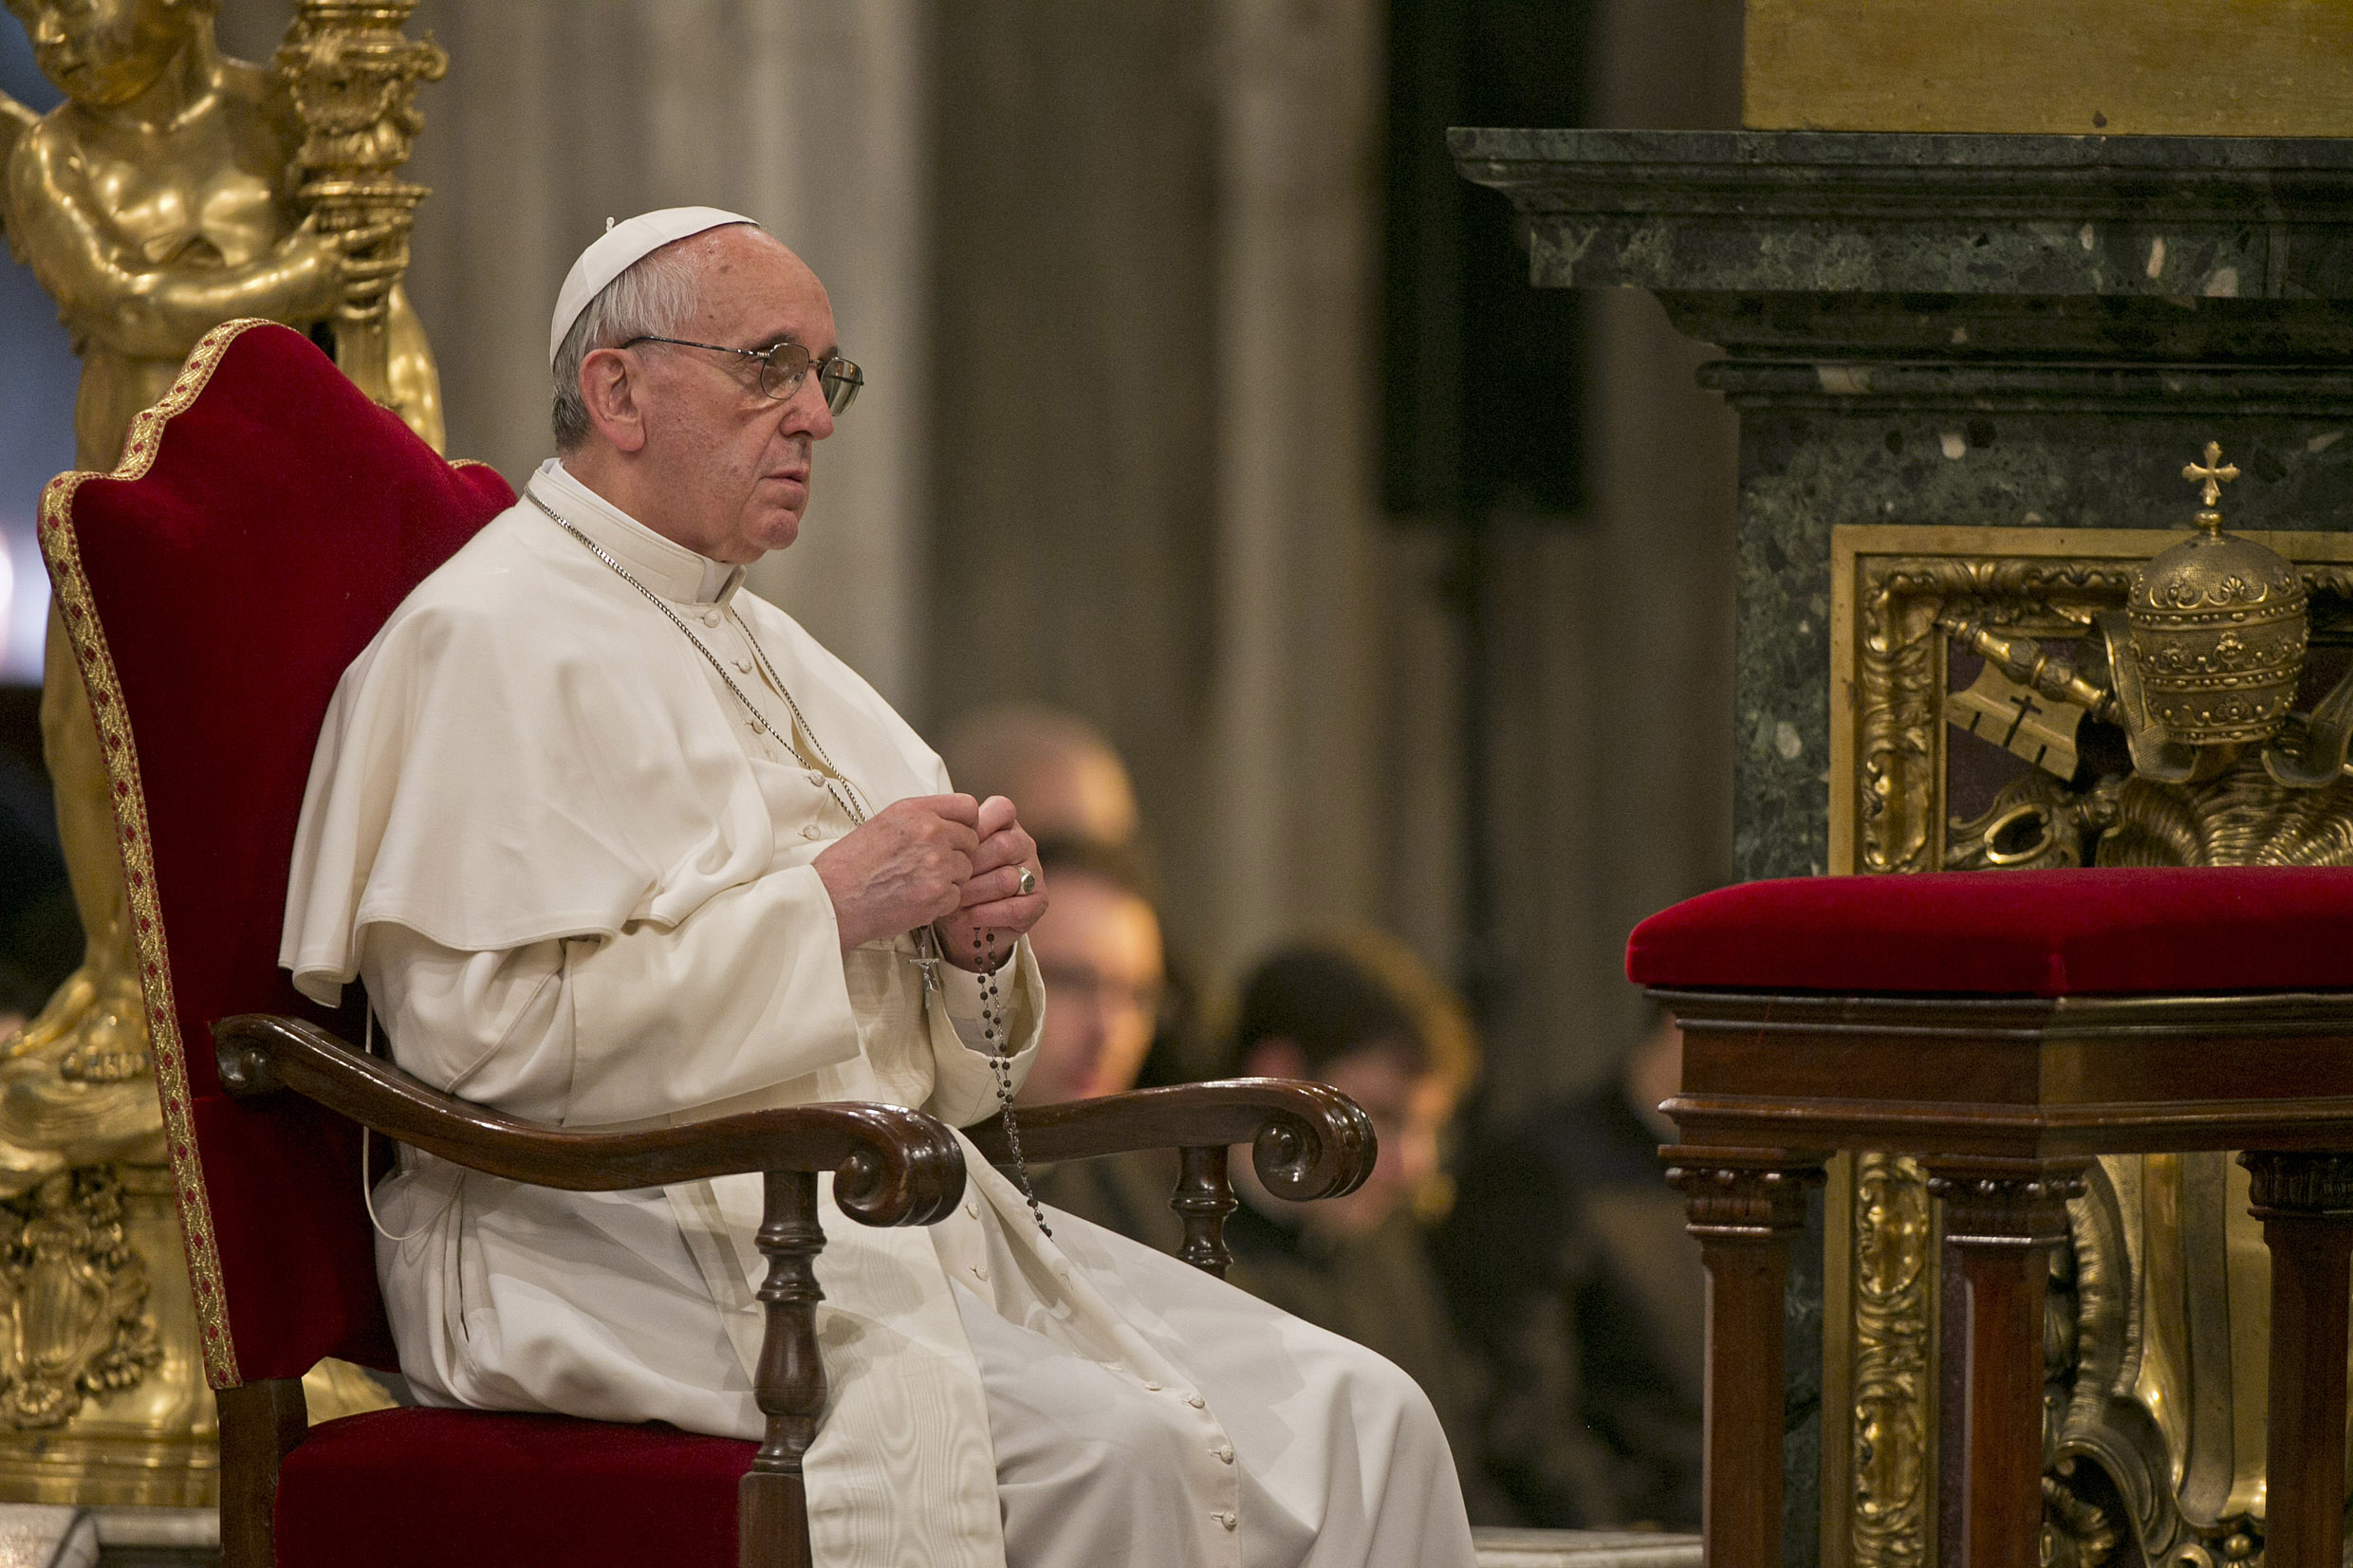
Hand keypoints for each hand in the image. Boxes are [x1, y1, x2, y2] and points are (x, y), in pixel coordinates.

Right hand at [814, 795, 980, 952]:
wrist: (833, 900)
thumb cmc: (848, 867)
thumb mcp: (882, 824)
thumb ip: (918, 821)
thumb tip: (946, 825)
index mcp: (914, 811)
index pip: (967, 807)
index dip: (967, 823)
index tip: (960, 833)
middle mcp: (930, 832)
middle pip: (971, 840)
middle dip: (957, 854)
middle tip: (931, 866)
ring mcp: (937, 864)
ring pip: (966, 870)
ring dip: (949, 880)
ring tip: (917, 883)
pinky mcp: (938, 894)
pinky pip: (956, 897)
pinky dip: (941, 903)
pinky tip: (916, 900)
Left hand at [936, 795, 1045, 970]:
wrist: (960, 924)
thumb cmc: (951, 882)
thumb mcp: (945, 855)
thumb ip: (947, 838)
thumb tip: (933, 833)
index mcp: (1004, 825)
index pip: (1002, 809)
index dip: (977, 825)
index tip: (952, 843)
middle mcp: (1023, 844)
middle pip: (1003, 846)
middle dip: (969, 866)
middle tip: (945, 879)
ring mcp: (1034, 872)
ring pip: (1007, 879)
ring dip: (974, 893)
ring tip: (951, 900)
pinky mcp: (1038, 902)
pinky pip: (1014, 908)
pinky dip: (986, 914)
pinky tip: (967, 916)